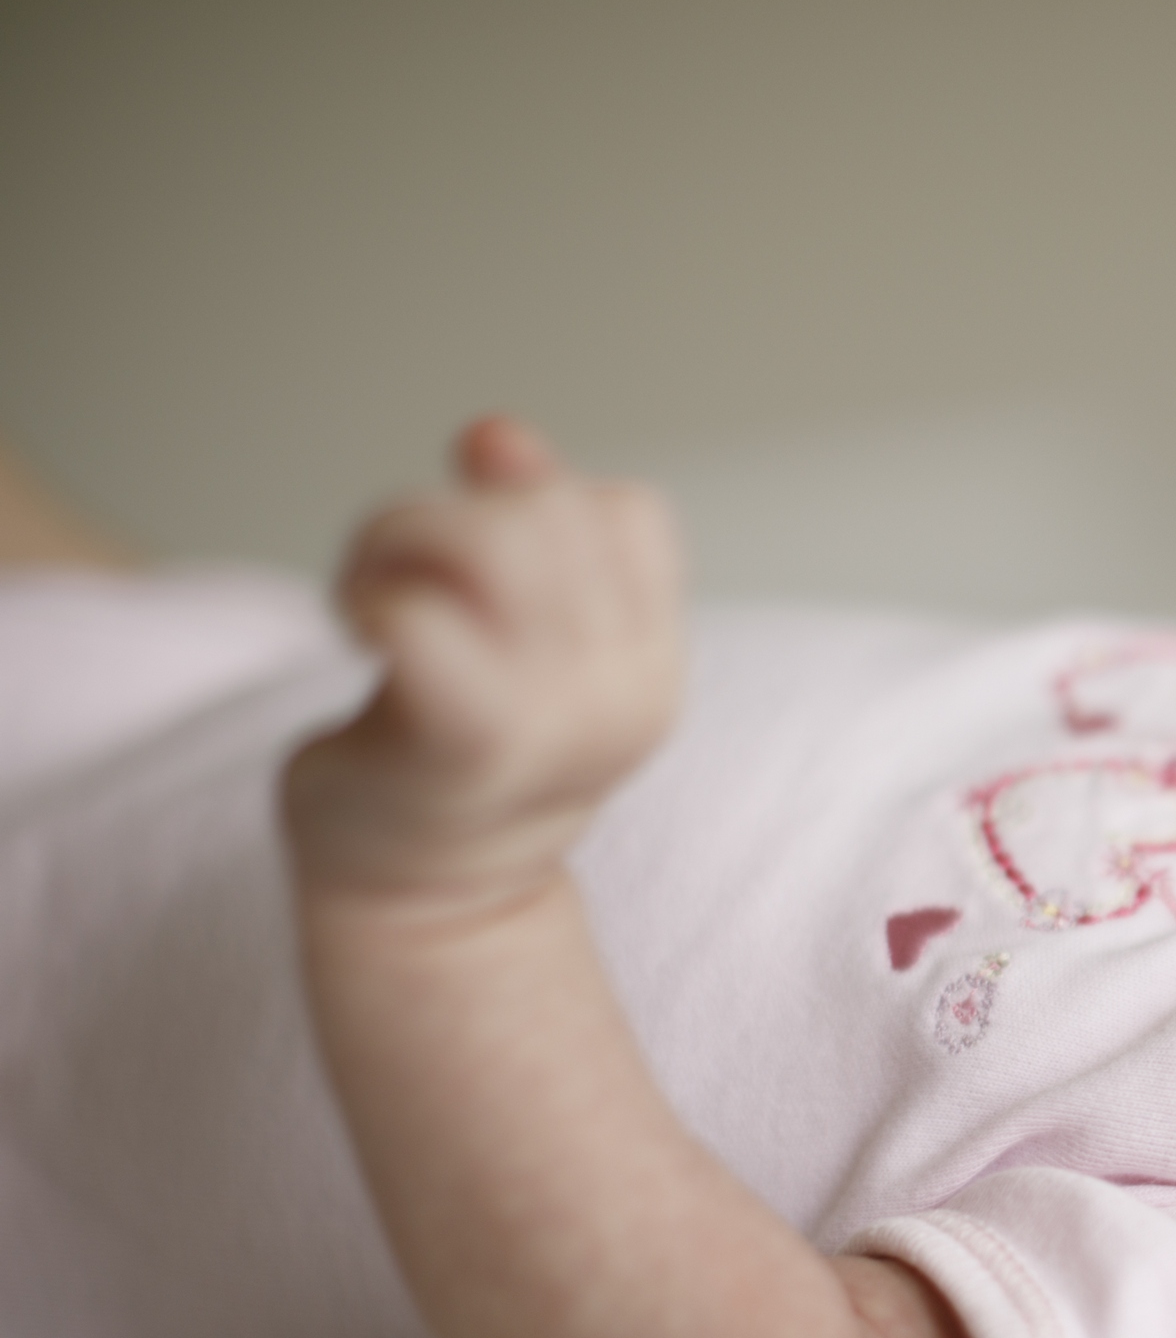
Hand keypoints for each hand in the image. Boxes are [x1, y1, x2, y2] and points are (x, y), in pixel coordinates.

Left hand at [283, 417, 683, 909]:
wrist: (431, 904)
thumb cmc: (465, 754)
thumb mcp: (522, 638)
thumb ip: (526, 532)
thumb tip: (499, 433)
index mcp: (653, 664)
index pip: (626, 514)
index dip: (539, 507)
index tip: (481, 573)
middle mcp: (624, 691)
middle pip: (550, 511)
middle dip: (449, 512)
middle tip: (400, 574)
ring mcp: (554, 720)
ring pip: (486, 540)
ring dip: (398, 541)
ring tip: (377, 596)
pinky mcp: (465, 742)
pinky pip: (419, 615)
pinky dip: (371, 601)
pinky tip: (361, 633)